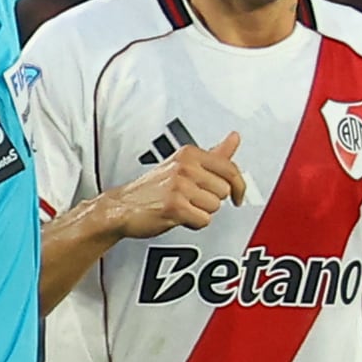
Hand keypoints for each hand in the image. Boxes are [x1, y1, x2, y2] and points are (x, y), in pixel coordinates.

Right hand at [98, 132, 246, 238]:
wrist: (122, 207)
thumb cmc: (153, 187)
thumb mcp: (184, 164)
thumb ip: (213, 154)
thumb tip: (235, 138)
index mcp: (189, 154)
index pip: (230, 168)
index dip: (239, 186)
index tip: (238, 195)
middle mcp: (185, 166)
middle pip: (224, 191)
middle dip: (211, 200)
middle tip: (192, 199)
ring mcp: (179, 186)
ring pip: (214, 207)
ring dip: (201, 212)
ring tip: (183, 206)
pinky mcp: (174, 206)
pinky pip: (203, 220)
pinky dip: (193, 223)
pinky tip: (179, 216)